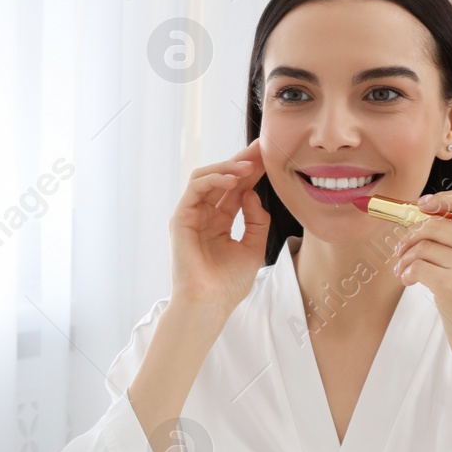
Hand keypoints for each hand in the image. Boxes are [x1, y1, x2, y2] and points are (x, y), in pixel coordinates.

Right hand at [167, 140, 271, 310]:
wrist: (210, 303)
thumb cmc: (228, 284)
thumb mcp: (254, 248)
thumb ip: (256, 220)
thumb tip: (251, 194)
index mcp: (220, 222)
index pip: (237, 189)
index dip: (253, 172)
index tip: (270, 157)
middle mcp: (205, 216)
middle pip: (223, 179)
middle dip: (242, 161)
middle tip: (262, 148)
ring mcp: (191, 216)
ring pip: (206, 177)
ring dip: (228, 166)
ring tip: (249, 164)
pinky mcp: (181, 218)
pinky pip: (196, 188)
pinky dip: (215, 178)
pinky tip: (233, 178)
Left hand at [393, 186, 451, 366]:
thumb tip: (426, 215)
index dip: (442, 198)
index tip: (422, 208)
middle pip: (437, 222)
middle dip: (411, 234)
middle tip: (402, 249)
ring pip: (422, 245)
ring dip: (405, 257)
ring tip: (405, 270)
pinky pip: (416, 266)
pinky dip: (406, 272)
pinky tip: (410, 281)